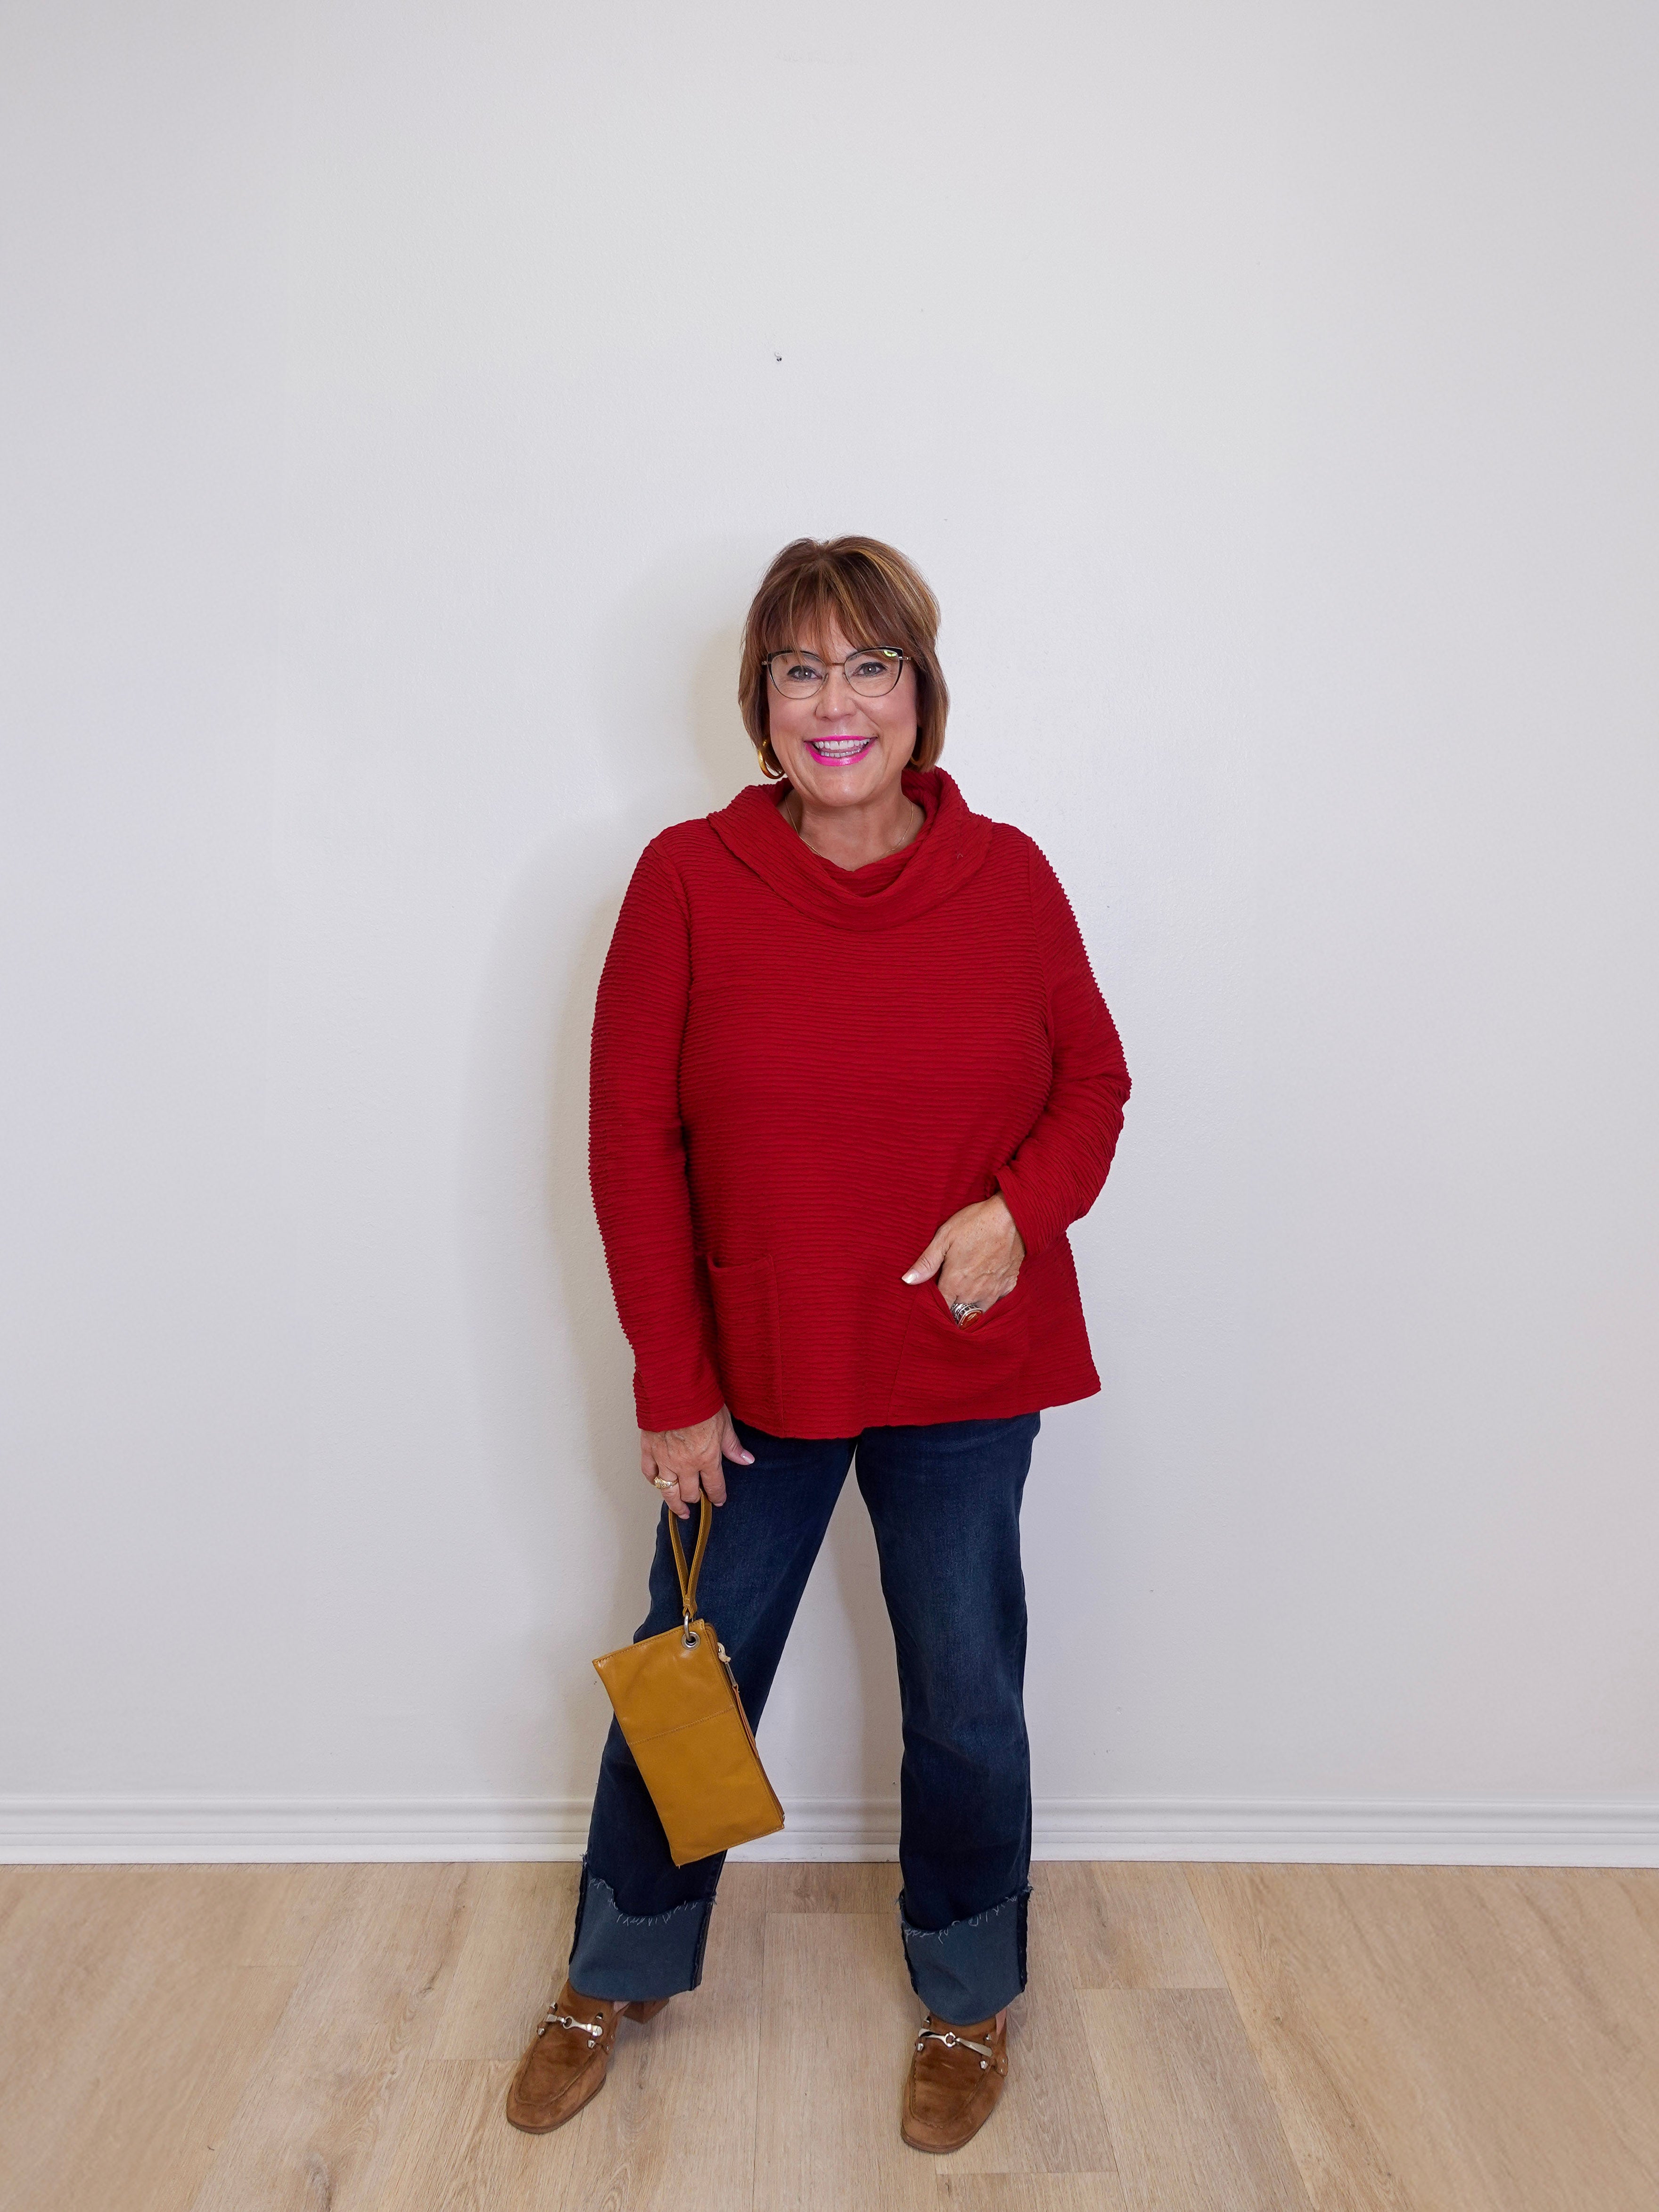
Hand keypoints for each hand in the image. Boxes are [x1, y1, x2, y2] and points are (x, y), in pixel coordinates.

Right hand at [639, 1405, 752, 1520]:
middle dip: (696, 1500)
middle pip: (690, 1493)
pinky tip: (657, 1483)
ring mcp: (664, 1459)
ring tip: (679, 1510)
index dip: (717, 1497)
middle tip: (697, 1502)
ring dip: (674, 1503)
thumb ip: (733, 1446)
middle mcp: (685, 1464)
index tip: (719, 1500)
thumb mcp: (724, 1423)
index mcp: (707, 1458)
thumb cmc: (701, 1402)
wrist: (675, 1388)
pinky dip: (653, 1480)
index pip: (714, 1487)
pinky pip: (648, 1472)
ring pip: (667, 1490)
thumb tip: (747, 1460)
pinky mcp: (648, 1449)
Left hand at [902, 1193, 1025, 1320]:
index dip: (935, 1306)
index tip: (932, 1299)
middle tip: (948, 1296)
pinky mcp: (1009, 1284)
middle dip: (952, 1308)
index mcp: (955, 1282)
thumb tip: (907, 1280)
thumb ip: (926, 1262)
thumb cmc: (975, 1223)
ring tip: (965, 1296)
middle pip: (959, 1313)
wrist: (1012, 1215)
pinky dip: (991, 1298)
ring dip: (971, 1307)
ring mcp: (993, 1290)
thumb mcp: (944, 1237)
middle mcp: (974, 1292)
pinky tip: (986, 1287)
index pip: (941, 1307)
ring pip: (979, 1311)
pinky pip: (998, 1301)